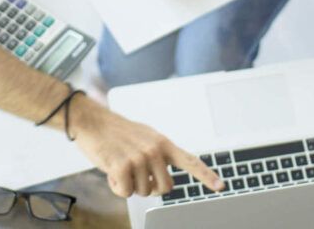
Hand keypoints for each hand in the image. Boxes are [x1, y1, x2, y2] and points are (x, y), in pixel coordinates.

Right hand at [70, 96, 224, 196]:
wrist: (92, 122)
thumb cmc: (116, 132)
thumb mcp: (144, 137)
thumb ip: (157, 154)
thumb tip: (162, 179)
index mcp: (162, 143)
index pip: (189, 161)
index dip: (206, 175)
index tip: (221, 186)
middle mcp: (155, 150)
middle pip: (165, 188)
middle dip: (149, 187)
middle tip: (134, 174)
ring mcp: (140, 158)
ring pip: (143, 192)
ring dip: (129, 185)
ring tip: (120, 165)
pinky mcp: (123, 165)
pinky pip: (126, 192)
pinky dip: (117, 187)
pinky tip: (111, 172)